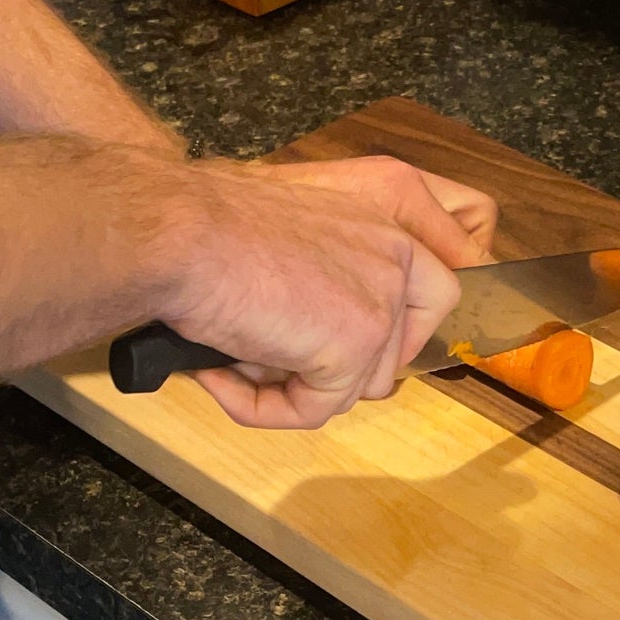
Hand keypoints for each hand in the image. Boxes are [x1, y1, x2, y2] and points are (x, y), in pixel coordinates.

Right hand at [162, 153, 498, 428]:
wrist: (180, 233)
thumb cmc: (209, 220)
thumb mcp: (293, 225)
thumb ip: (332, 262)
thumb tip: (326, 324)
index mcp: (389, 210)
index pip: (440, 286)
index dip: (400, 329)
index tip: (352, 347)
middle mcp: (399, 252)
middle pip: (406, 347)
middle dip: (349, 367)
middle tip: (285, 361)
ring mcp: (382, 303)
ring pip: (360, 385)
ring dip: (298, 386)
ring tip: (236, 356)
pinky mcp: (354, 347)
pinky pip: (317, 409)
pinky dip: (265, 408)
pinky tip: (222, 378)